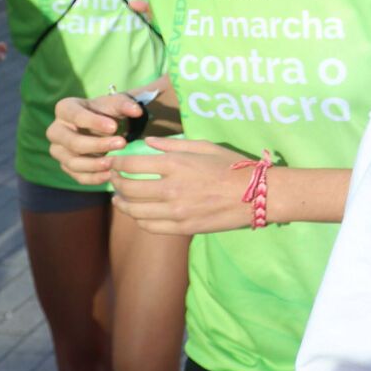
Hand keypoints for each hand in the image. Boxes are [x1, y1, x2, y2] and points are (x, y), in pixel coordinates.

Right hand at [46, 92, 143, 185]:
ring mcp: (59, 150)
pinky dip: (93, 178)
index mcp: (65, 109)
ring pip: (72, 162)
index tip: (114, 127)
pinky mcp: (66, 166)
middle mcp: (56, 130)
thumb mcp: (116, 104)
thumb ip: (125, 105)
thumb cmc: (108, 112)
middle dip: (97, 145)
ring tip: (115, 163)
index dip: (93, 122)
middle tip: (122, 144)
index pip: (75, 116)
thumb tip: (137, 111)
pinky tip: (110, 175)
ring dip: (94, 165)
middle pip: (72, 142)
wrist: (106, 127)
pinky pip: (77, 176)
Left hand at [110, 138, 265, 235]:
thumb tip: (147, 143)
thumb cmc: (232, 166)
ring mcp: (175, 211)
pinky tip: (139, 213)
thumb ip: (172, 145)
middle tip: (114, 180)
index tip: (114, 163)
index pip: (130, 164)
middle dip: (115, 183)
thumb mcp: (204, 147)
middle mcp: (170, 188)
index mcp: (174, 165)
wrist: (256, 194)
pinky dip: (139, 219)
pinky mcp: (182, 227)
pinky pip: (149, 226)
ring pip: (134, 210)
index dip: (116, 164)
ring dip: (122, 204)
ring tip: (121, 199)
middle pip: (127, 188)